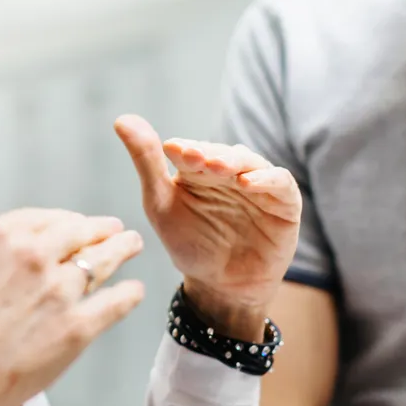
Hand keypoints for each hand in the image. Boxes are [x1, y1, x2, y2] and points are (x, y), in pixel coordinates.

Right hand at [0, 157, 145, 405]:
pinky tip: (134, 291)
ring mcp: (59, 292)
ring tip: (133, 246)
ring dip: (122, 250)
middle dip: (101, 230)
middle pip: (81, 233)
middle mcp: (36, 256)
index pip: (46, 217)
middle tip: (115, 231)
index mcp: (2, 234)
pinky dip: (128, 294)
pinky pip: (115, 303)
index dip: (64, 221)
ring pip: (103, 261)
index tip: (75, 224)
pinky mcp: (77, 329)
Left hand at [114, 115, 300, 341]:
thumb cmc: (190, 243)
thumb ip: (145, 163)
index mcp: (198, 169)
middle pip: (221, 153)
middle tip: (194, 157)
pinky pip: (281, 182)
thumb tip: (122, 120)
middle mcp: (229, 171)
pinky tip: (248, 182)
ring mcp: (258, 184)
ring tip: (217, 167)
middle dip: (208, 154)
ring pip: (250, 162)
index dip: (184, 149)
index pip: (192, 150)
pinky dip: (266, 179)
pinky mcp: (284, 202)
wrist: (220, 286)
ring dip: (233, 162)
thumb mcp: (160, 204)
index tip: (172, 150)